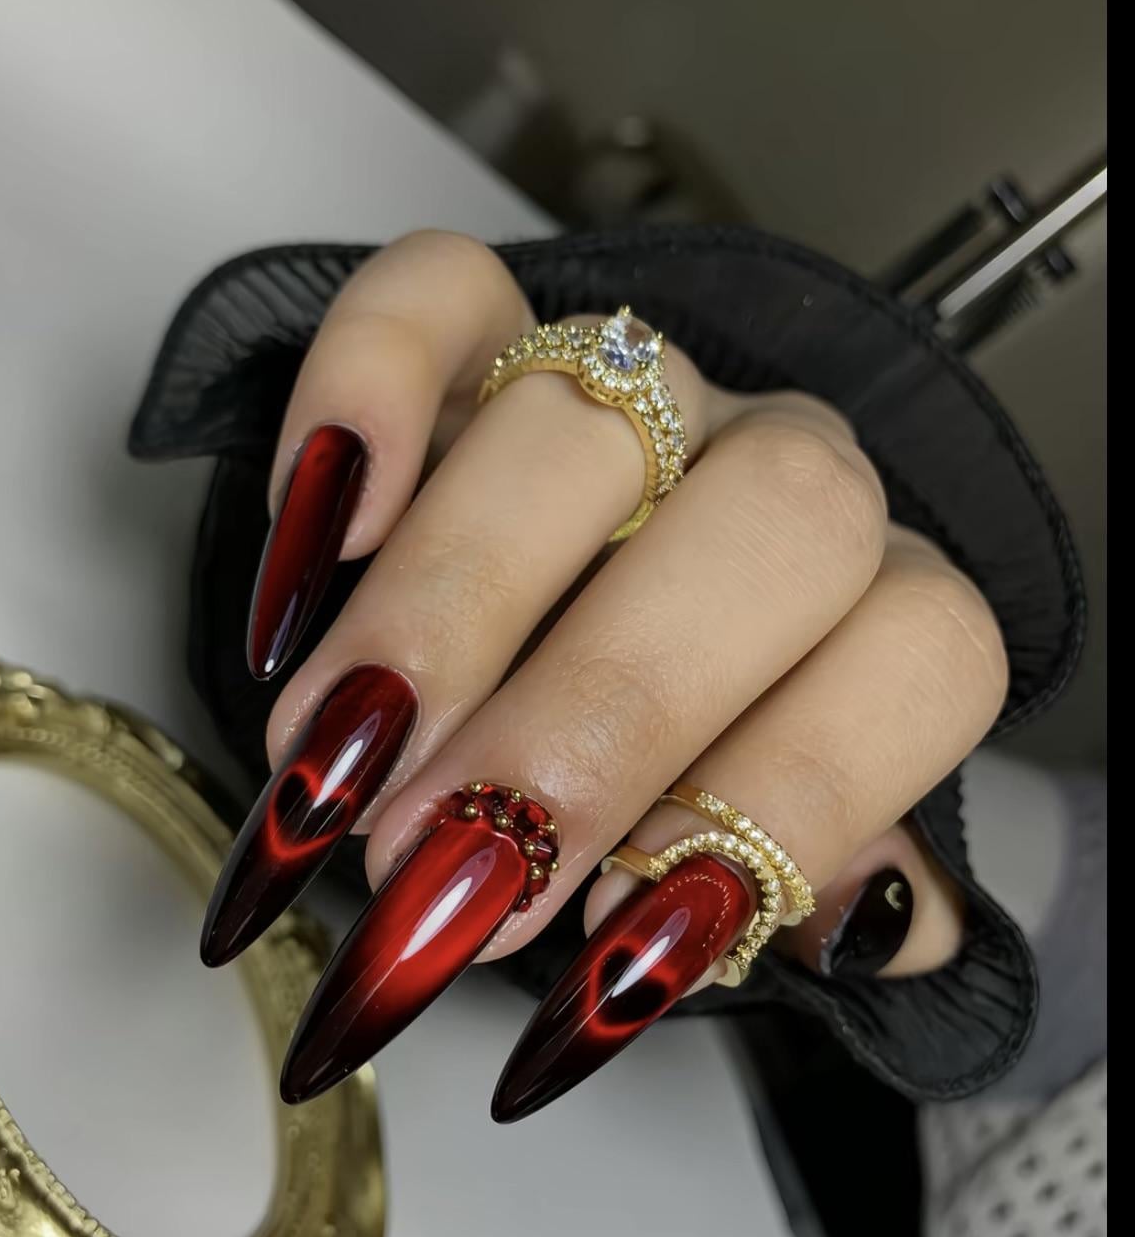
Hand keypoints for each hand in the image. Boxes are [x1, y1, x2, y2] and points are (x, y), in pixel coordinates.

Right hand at [199, 231, 1008, 1120]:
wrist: (598, 621)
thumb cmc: (675, 768)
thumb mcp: (760, 857)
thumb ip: (819, 895)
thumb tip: (862, 928)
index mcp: (888, 600)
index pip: (921, 653)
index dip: (792, 799)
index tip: (618, 941)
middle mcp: (785, 469)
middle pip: (772, 525)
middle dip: (588, 717)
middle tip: (440, 863)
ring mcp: (644, 385)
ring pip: (582, 424)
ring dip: (440, 614)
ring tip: (329, 768)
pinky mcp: (493, 335)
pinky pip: (437, 295)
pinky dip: (362, 396)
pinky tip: (316, 538)